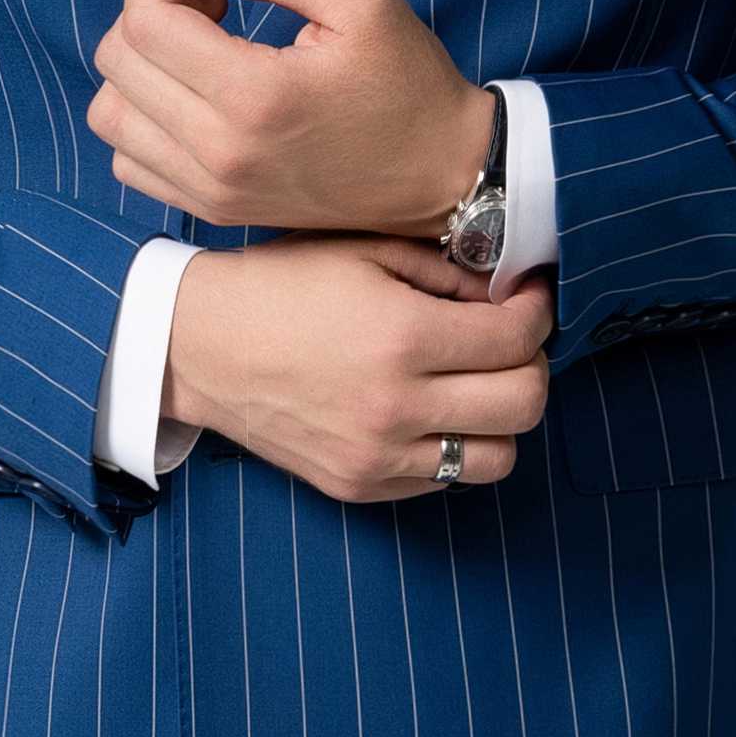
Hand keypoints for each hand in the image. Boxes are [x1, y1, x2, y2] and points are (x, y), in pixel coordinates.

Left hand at [90, 0, 495, 236]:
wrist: (442, 177)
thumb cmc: (409, 84)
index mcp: (253, 95)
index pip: (145, 20)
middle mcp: (218, 151)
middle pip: (117, 61)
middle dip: (147, 9)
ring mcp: (210, 189)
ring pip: (109, 114)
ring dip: (137, 66)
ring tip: (196, 50)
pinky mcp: (213, 209)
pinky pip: (129, 162)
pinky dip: (141, 118)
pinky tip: (191, 96)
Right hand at [162, 239, 553, 508]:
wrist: (198, 347)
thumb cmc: (280, 287)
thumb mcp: (365, 251)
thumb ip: (447, 272)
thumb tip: (507, 296)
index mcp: (403, 337)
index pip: (519, 338)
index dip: (537, 312)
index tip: (528, 298)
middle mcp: (397, 406)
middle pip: (525, 403)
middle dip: (531, 365)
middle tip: (510, 342)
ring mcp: (378, 456)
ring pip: (498, 459)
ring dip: (499, 419)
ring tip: (473, 386)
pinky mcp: (359, 485)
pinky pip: (443, 481)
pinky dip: (451, 447)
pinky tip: (426, 411)